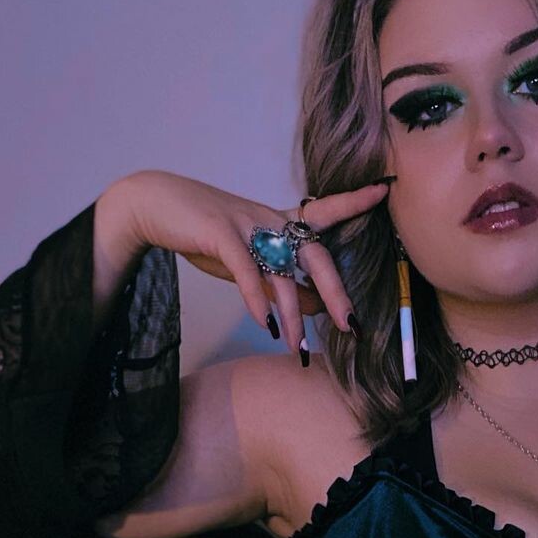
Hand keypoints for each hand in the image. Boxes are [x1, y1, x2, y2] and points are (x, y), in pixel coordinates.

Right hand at [114, 168, 391, 358]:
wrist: (154, 204)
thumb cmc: (204, 233)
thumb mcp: (249, 259)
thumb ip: (281, 279)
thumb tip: (316, 306)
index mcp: (279, 221)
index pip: (325, 211)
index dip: (353, 202)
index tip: (383, 190)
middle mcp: (270, 221)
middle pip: (315, 255)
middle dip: (335, 292)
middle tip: (351, 324)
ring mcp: (246, 225)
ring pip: (281, 273)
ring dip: (291, 315)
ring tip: (296, 347)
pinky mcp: (219, 234)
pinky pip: (246, 270)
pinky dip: (256, 299)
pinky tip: (264, 324)